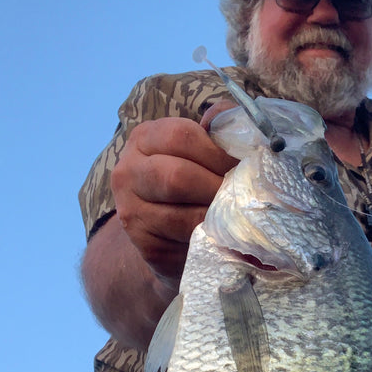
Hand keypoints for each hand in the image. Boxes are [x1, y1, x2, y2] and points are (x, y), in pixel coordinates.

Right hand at [111, 114, 236, 281]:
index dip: (217, 152)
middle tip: (244, 196)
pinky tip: (222, 238)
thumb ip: (220, 130)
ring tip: (237, 217)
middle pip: (177, 177)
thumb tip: (236, 125)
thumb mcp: (202, 149)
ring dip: (215, 219)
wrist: (166, 231)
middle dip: (217, 188)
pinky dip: (208, 242)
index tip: (242, 165)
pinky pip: (182, 245)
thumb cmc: (193, 182)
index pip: (180, 136)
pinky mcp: (144, 245)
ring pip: (179, 216)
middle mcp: (128, 172)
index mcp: (144, 138)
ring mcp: (130, 211)